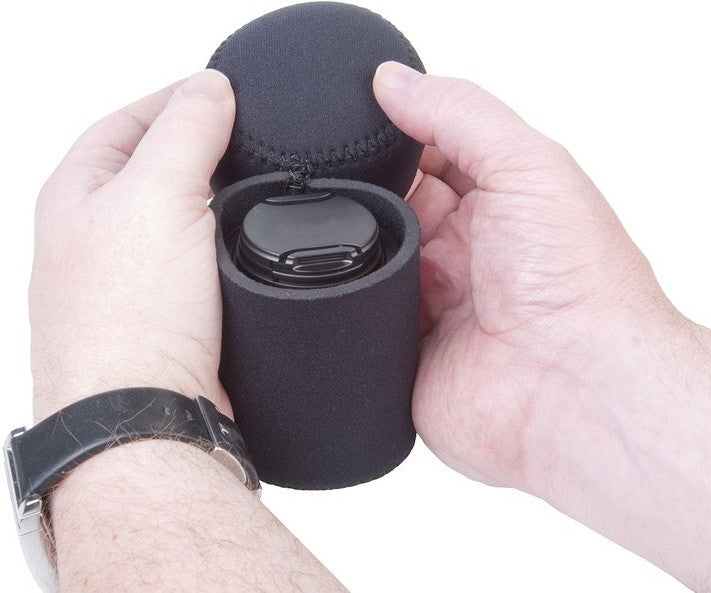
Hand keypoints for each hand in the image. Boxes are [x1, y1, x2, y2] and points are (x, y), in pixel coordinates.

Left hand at [30, 70, 234, 420]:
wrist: (144, 418)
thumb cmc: (127, 319)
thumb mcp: (156, 196)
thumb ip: (185, 133)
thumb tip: (210, 88)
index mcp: (77, 194)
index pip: (128, 122)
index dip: (177, 99)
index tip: (228, 93)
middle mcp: (98, 235)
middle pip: (154, 168)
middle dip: (202, 149)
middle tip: (251, 138)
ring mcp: (133, 278)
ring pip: (182, 218)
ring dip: (218, 202)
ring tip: (258, 188)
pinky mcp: (169, 314)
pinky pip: (200, 263)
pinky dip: (227, 246)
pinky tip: (251, 245)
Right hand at [374, 62, 710, 588]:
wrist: (574, 391)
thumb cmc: (577, 283)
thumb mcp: (527, 164)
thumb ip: (460, 115)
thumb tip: (392, 81)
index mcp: (495, 207)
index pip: (427, 160)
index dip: (392, 143)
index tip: (356, 129)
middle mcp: (461, 255)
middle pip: (391, 211)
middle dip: (370, 200)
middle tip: (363, 197)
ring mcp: (430, 306)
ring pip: (367, 264)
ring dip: (357, 253)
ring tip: (358, 247)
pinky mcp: (402, 354)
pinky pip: (356, 322)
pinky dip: (345, 307)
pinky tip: (345, 292)